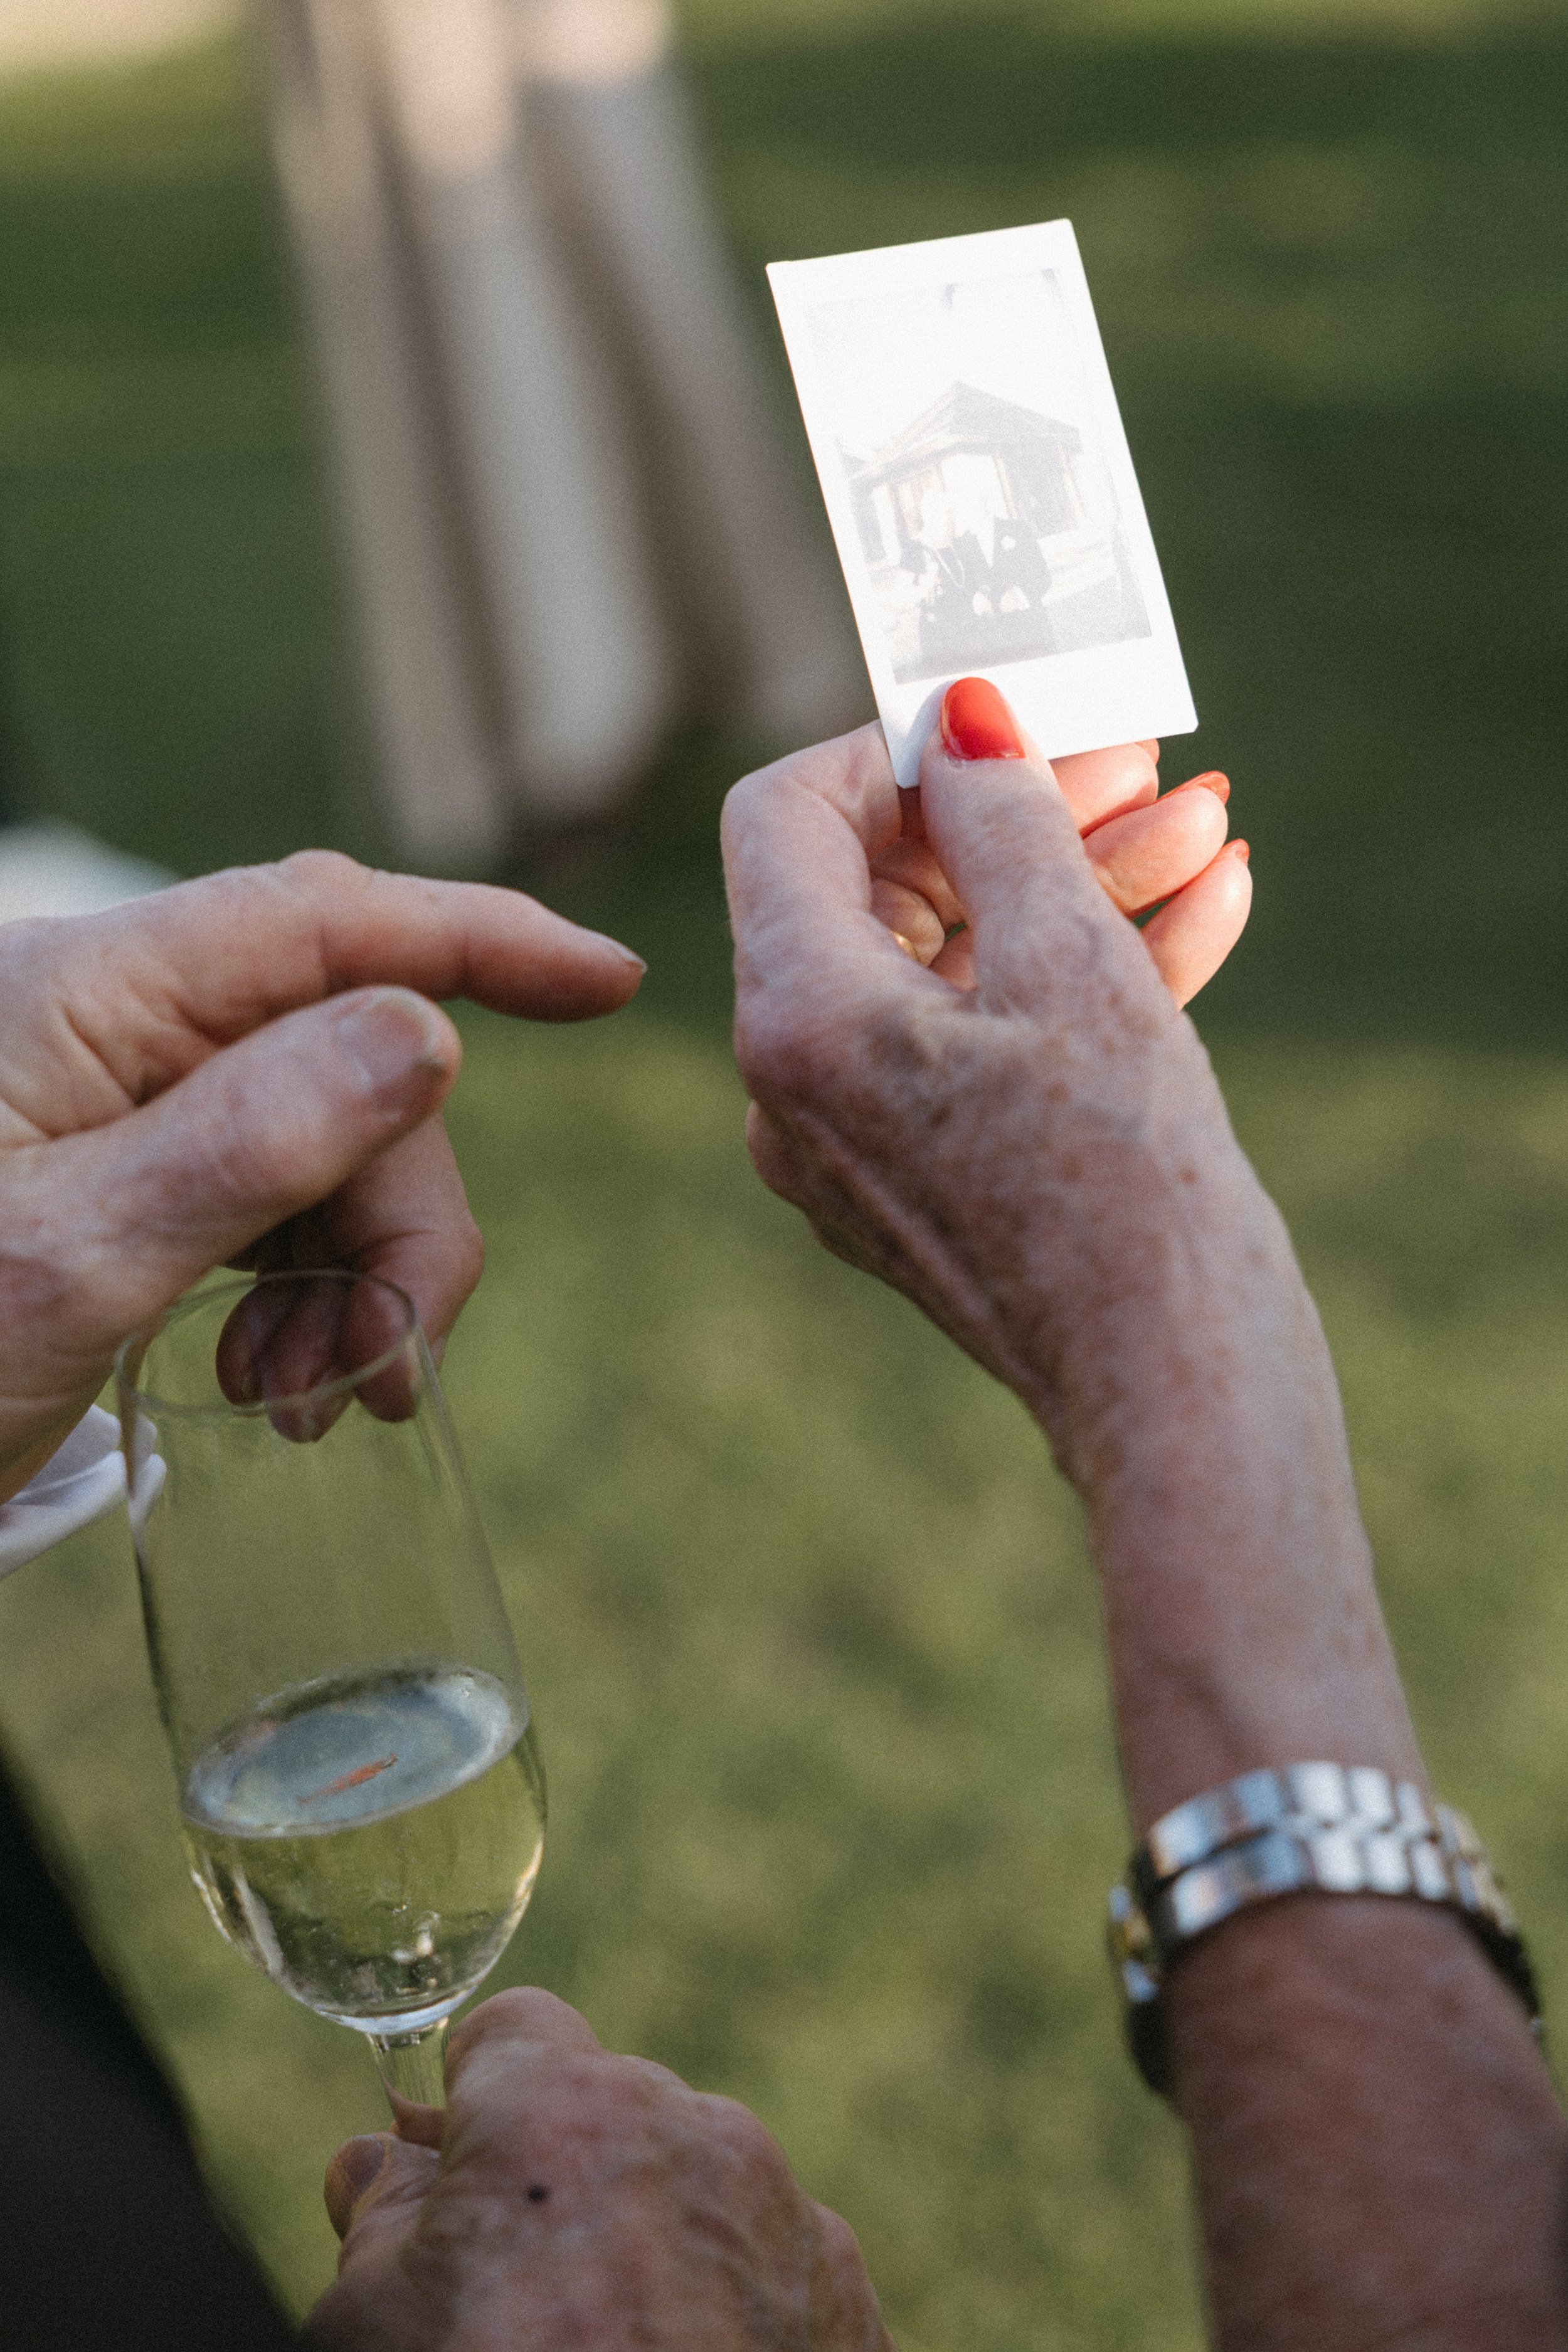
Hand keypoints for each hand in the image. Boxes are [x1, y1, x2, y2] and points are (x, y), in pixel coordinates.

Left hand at [0, 853, 642, 1491]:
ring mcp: (126, 1099)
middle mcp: (118, 1025)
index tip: (608, 983)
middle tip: (389, 1372)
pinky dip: (315, 1295)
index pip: (324, 919)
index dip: (480, 939)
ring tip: (310, 1406)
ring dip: (360, 1280)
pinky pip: (283, 1199)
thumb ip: (252, 1138)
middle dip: (402, 1218)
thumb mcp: (73, 1262)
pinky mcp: (136, 1171)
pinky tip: (282, 1386)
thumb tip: (426, 1030)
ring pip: (336, 1144)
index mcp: (89, 997)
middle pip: (355, 1064)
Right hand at [312, 1989, 891, 2351]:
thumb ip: (378, 2218)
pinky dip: (729, 2308)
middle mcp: (695, 2130)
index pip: (513, 2031)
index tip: (451, 2168)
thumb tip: (379, 2165)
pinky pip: (769, 2264)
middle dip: (563, 2178)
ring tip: (605, 2346)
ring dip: (652, 2238)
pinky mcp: (848, 2302)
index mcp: (567, 2109)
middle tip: (516, 2296)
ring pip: (697, 2186)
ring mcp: (786, 2217)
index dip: (472, 2099)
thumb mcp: (370, 2326)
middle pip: (611, 2109)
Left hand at [722, 692, 1252, 1446]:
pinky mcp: (924, 1183)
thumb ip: (1001, 820)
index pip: (785, 815)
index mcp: (797, 1018)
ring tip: (1208, 833)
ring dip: (1077, 889)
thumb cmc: (1126, 1187)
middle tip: (1146, 770)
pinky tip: (1200, 911)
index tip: (1008, 726)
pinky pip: (981, 1046)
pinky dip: (1073, 980)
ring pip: (951, 967)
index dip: (894, 749)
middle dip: (1020, 818)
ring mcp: (857, 1144)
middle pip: (881, 889)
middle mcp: (796, 1085)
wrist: (1181, 1400)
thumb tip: (956, 715)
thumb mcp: (1070, 963)